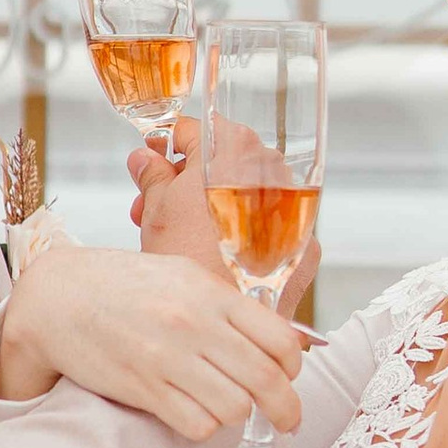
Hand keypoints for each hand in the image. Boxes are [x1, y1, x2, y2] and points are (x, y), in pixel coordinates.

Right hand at [0, 240, 301, 443]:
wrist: (58, 297)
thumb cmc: (121, 285)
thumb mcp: (181, 275)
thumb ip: (227, 304)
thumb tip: (276, 337)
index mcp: (210, 294)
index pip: (280, 340)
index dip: (293, 367)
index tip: (289, 376)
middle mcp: (194, 325)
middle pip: (266, 381)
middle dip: (285, 409)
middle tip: (286, 420)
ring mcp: (168, 359)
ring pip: (235, 408)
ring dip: (239, 415)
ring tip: (230, 409)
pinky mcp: (142, 389)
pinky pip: (197, 424)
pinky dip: (205, 427)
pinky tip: (197, 415)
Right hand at [132, 120, 319, 321]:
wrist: (224, 318)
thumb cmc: (189, 264)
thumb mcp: (157, 212)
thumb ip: (152, 176)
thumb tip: (144, 160)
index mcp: (232, 148)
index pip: (195, 129)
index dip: (166, 145)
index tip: (154, 158)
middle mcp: (271, 170)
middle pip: (223, 161)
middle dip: (187, 180)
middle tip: (158, 204)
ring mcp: (291, 207)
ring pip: (247, 193)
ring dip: (215, 205)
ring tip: (183, 234)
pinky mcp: (303, 243)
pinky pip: (269, 226)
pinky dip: (245, 233)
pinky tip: (218, 253)